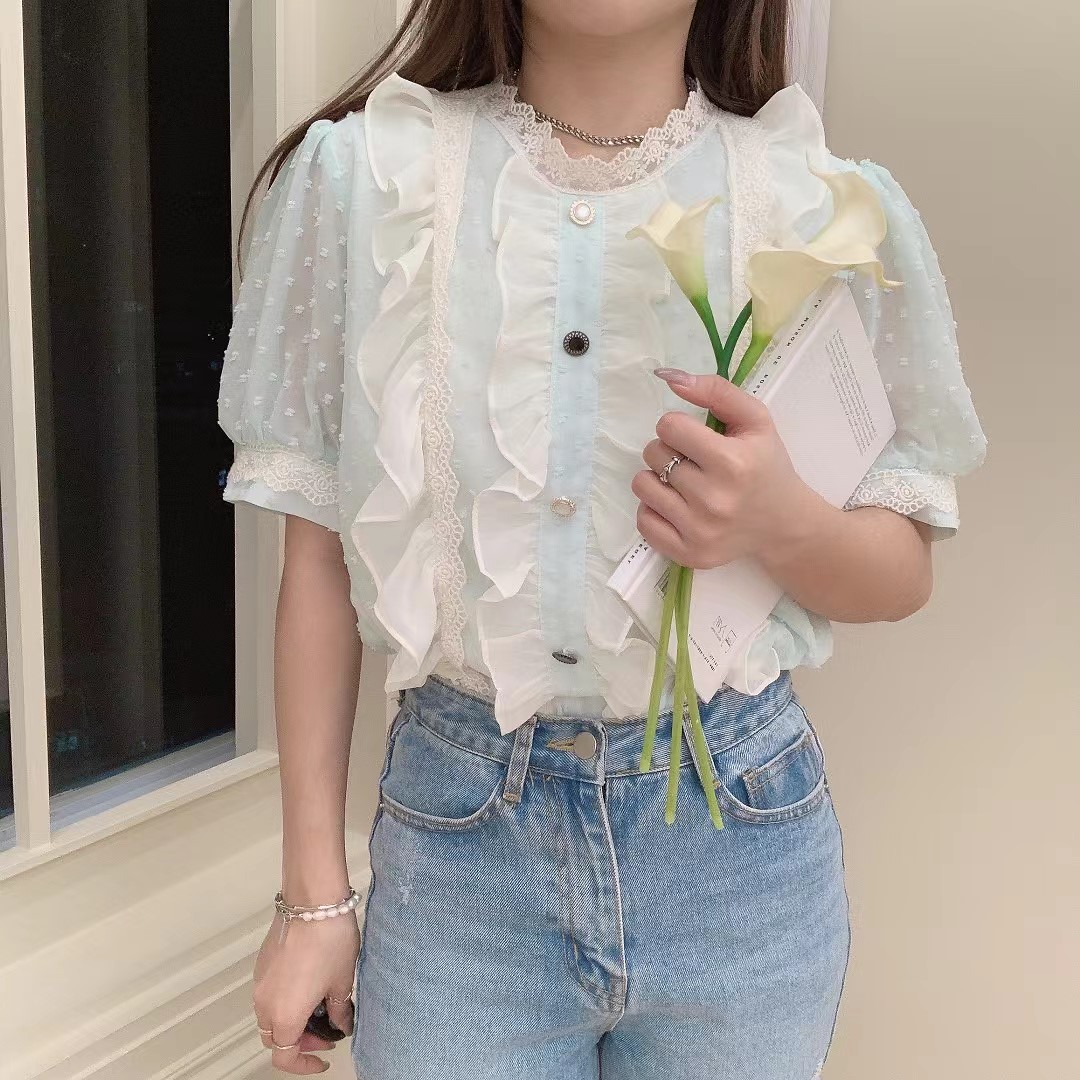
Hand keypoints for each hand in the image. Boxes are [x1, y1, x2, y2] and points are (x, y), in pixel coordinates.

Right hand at [251, 909, 360, 1074]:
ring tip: (320, 1004)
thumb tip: (341, 1024)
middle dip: (299, 1041)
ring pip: (269, 1016)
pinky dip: (285, 999)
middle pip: (274, 1038)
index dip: (305, 1064)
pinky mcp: (262, 964)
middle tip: (325, 1030)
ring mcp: (260, 982)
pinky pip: (268, 993)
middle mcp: (265, 1003)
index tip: (324, 1057)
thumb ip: (339, 1011)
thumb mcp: (342, 982)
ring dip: (290, 1020)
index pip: (285, 1057)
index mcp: (285, 1016)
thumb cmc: (329, 941)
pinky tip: (309, 983)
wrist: (313, 902)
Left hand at [632, 368, 809, 569]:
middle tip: (692, 461)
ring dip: (656, 478)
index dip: (678, 427)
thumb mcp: (755, 420)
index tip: (695, 438)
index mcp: (731, 462)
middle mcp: (713, 499)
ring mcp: (699, 531)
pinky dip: (654, 509)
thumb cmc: (767, 466)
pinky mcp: (689, 554)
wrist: (784, 524)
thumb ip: (716, 391)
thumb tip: (669, 377)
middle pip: (653, 454)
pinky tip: (677, 506)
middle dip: (668, 450)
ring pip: (642, 486)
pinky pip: (643, 521)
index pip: (669, 427)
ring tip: (682, 482)